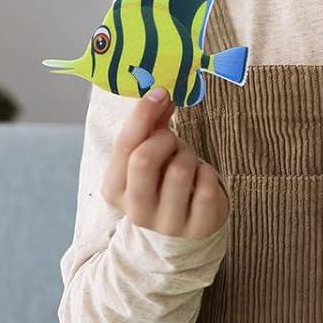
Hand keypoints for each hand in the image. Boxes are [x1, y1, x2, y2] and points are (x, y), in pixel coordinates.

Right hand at [101, 88, 228, 238]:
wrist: (183, 229)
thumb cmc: (162, 182)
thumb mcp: (149, 155)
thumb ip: (150, 125)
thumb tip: (160, 93)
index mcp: (115, 189)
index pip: (125, 146)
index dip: (143, 114)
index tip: (161, 93)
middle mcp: (137, 211)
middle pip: (144, 159)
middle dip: (165, 138)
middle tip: (173, 139)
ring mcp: (167, 223)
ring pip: (180, 169)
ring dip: (189, 154)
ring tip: (188, 162)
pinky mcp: (198, 227)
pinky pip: (206, 186)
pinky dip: (208, 173)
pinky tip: (201, 179)